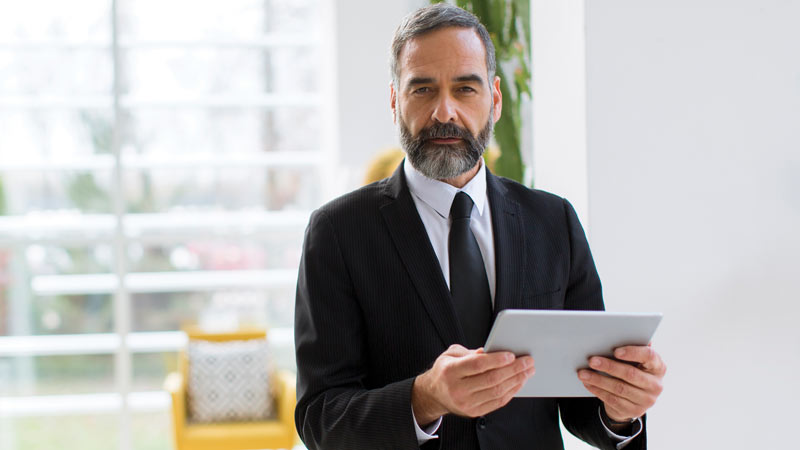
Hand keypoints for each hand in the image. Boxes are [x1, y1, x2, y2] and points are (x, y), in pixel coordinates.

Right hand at [412, 344, 534, 424]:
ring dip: (516, 380)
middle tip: (527, 361)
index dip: (496, 360)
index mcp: (450, 371)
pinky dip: (511, 392)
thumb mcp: (451, 355)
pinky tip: (518, 383)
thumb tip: (491, 351)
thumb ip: (470, 352)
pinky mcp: (474, 412)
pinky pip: (497, 402)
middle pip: (491, 379)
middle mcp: (458, 389)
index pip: (477, 365)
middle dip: (513, 369)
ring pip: (497, 392)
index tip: (512, 355)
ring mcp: (466, 403)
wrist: (434, 394)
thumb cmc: (445, 371)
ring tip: (527, 371)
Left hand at [578, 344, 665, 421]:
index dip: (632, 352)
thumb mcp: (636, 361)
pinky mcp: (635, 410)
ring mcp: (647, 400)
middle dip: (609, 366)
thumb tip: (615, 334)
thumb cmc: (633, 371)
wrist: (635, 398)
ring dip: (598, 380)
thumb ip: (630, 349)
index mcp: (658, 366)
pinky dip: (598, 390)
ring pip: (619, 388)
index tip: (615, 350)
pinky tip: (588, 384)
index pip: (649, 356)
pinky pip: (613, 400)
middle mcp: (656, 384)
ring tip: (583, 373)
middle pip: (630, 374)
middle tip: (591, 360)